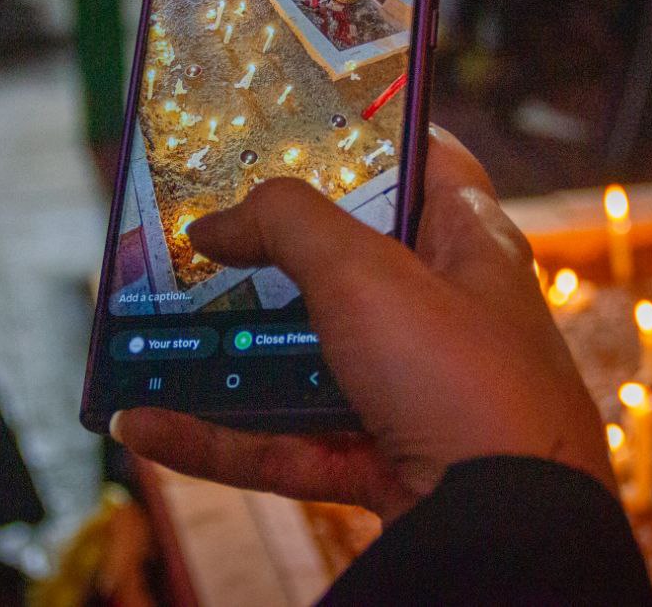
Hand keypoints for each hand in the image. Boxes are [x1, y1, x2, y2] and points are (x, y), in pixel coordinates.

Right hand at [112, 126, 611, 523]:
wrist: (505, 529)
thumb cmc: (459, 375)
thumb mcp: (364, 272)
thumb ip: (285, 225)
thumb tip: (212, 222)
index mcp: (468, 245)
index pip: (423, 163)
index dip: (362, 136)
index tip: (288, 122)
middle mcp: (444, 314)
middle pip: (346, 265)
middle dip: (268, 253)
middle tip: (196, 229)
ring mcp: (411, 393)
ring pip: (305, 360)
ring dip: (228, 352)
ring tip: (151, 328)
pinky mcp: (379, 461)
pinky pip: (284, 443)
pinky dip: (217, 438)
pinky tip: (145, 426)